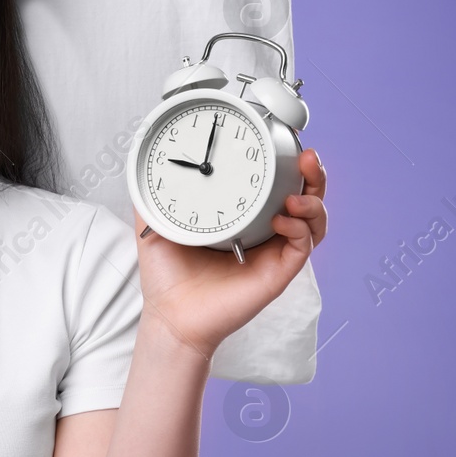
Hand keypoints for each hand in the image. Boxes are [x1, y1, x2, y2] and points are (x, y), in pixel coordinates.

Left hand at [132, 148, 327, 358]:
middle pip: (305, 197)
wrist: (170, 314)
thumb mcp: (157, 224)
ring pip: (313, 220)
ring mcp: (273, 252)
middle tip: (308, 157)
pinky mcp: (277, 272)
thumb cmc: (166, 274)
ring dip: (313, 200)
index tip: (284, 142)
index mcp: (243, 217)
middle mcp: (264, 232)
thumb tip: (142, 167)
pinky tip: (281, 220)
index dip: (286, 163)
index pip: (275, 184)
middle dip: (313, 175)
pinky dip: (299, 229)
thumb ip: (154, 196)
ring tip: (297, 194)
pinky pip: (302, 246)